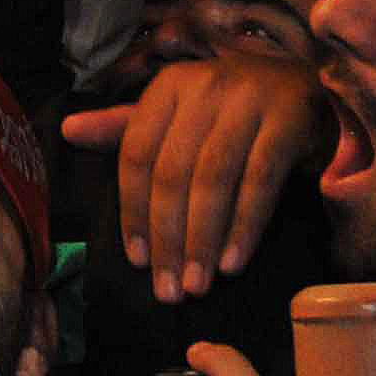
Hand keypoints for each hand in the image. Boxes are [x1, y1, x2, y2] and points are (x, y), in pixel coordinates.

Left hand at [60, 55, 330, 301]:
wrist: (307, 85)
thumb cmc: (231, 107)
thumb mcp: (178, 111)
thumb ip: (126, 127)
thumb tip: (68, 132)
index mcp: (168, 88)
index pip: (137, 154)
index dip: (133, 210)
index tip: (137, 261)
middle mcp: (203, 88)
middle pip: (173, 173)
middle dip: (168, 237)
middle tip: (169, 289)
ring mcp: (248, 101)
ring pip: (213, 180)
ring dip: (203, 240)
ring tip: (198, 285)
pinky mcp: (288, 120)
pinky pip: (260, 181)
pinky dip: (244, 226)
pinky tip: (232, 262)